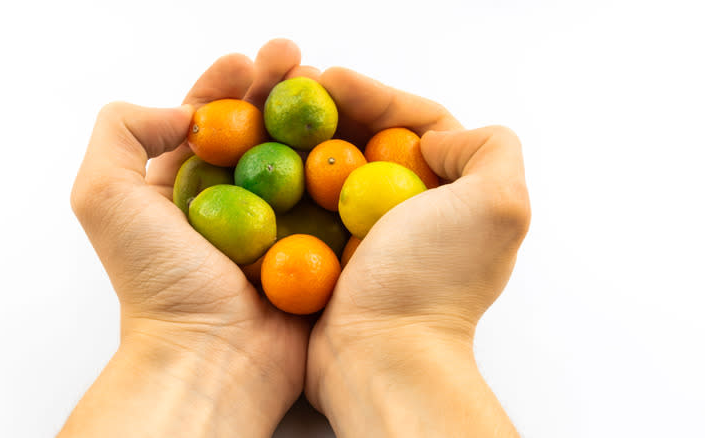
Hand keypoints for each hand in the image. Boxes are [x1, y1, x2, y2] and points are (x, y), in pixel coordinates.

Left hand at [61, 39, 319, 437]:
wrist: (212, 357)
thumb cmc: (157, 282)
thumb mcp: (103, 196)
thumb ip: (120, 132)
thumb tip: (183, 113)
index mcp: (182, 186)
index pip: (206, 118)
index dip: (226, 84)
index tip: (247, 61)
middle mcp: (230, 201)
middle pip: (259, 129)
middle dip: (278, 88)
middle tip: (299, 60)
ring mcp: (276, 224)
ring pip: (300, 156)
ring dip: (317, 117)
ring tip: (334, 85)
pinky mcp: (313, 247)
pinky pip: (333, 198)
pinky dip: (346, 166)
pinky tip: (357, 137)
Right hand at [305, 68, 529, 435]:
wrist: (380, 355)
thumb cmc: (432, 280)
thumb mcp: (498, 204)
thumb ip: (492, 149)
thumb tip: (434, 142)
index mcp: (454, 192)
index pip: (418, 123)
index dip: (377, 94)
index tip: (332, 79)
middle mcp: (414, 209)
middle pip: (371, 140)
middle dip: (335, 108)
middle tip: (293, 88)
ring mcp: (369, 233)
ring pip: (334, 166)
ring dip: (305, 136)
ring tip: (271, 114)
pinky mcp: (329, 252)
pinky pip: (305, 202)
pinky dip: (286, 177)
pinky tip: (264, 159)